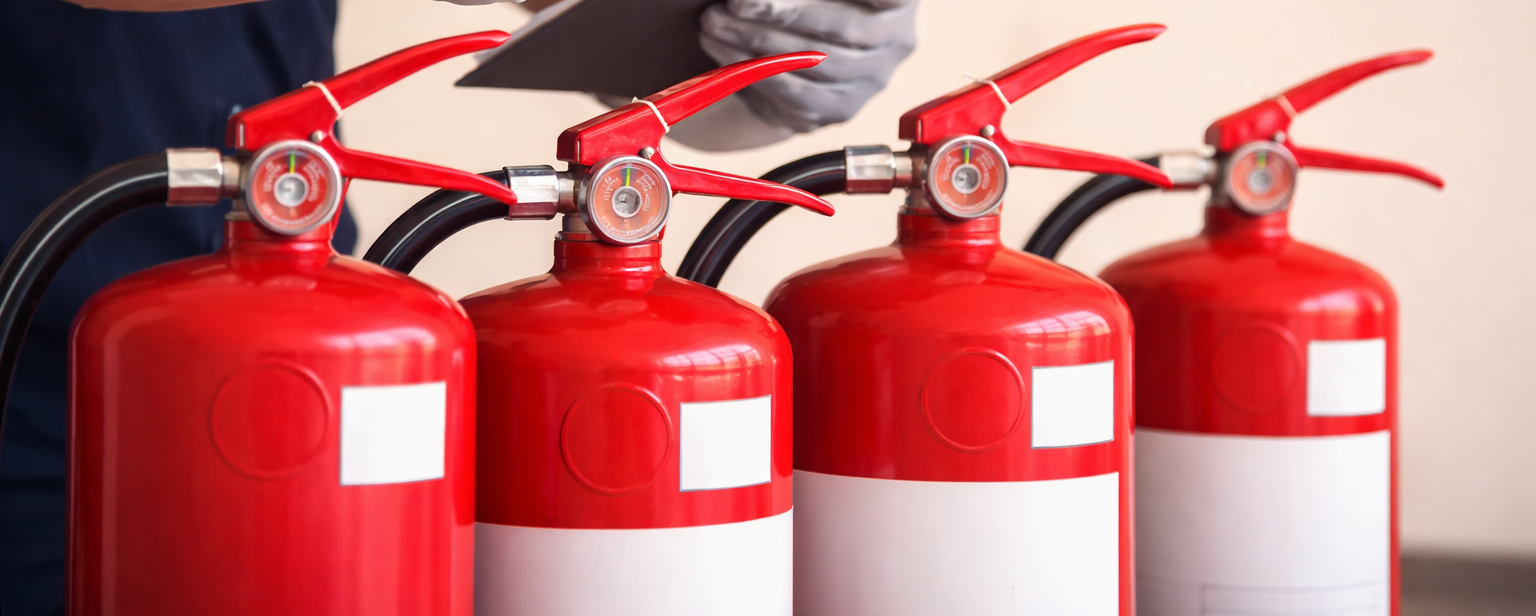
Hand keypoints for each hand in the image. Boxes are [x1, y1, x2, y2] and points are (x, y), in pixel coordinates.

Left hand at [699, 0, 917, 132]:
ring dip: (757, 44)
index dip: (828, 2)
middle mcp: (896, 41)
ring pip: (816, 64)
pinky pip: (798, 96)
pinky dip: (756, 73)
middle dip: (780, 15)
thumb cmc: (810, 1)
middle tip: (733, 4)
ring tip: (715, 24)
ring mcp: (872, 80)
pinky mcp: (842, 109)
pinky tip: (725, 52)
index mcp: (899, 2)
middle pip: (843, 27)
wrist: (804, 45)